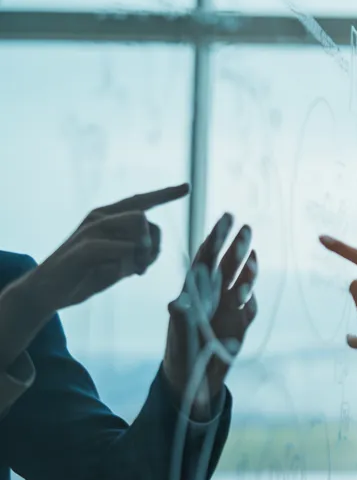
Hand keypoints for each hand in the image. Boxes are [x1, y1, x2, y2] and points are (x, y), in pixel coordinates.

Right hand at [14, 183, 189, 318]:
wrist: (46, 292)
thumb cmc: (84, 275)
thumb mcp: (118, 263)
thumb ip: (137, 251)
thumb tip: (152, 244)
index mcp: (107, 218)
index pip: (141, 201)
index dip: (165, 194)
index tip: (187, 187)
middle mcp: (99, 217)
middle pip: (145, 218)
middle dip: (153, 247)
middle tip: (141, 269)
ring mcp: (90, 230)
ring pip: (138, 229)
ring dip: (142, 255)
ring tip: (131, 273)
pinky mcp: (84, 248)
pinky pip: (122, 249)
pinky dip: (127, 265)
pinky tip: (120, 275)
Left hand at [162, 213, 259, 417]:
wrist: (192, 377)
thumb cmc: (180, 349)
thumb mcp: (178, 333)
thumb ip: (179, 317)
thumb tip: (176, 303)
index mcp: (196, 290)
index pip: (207, 258)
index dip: (216, 238)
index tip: (226, 218)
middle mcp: (214, 295)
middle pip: (228, 265)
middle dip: (237, 246)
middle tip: (247, 227)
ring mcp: (229, 309)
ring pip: (242, 283)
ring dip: (248, 271)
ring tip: (253, 259)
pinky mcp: (240, 325)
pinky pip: (248, 309)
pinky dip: (249, 302)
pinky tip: (247, 298)